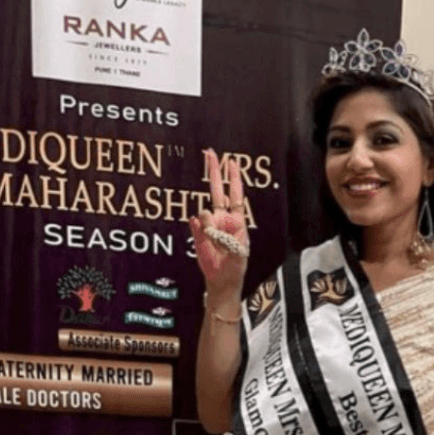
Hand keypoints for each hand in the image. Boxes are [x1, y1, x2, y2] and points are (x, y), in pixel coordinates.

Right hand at [189, 150, 248, 295]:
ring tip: (216, 242)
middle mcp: (222, 219)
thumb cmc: (235, 266)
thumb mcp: (237, 252)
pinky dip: (198, 226)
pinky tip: (202, 232)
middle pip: (217, 191)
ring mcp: (210, 226)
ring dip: (209, 223)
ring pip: (205, 212)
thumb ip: (223, 235)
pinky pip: (195, 225)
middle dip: (214, 172)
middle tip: (210, 153)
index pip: (235, 195)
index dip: (233, 178)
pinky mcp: (198, 234)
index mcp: (237, 221)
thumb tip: (204, 216)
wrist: (223, 281)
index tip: (231, 161)